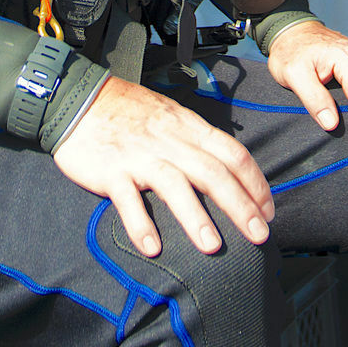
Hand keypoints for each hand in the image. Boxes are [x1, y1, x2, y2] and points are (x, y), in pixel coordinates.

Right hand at [52, 76, 275, 258]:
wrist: (79, 99)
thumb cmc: (129, 111)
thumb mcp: (171, 115)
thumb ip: (196, 140)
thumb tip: (227, 168)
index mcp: (188, 128)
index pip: (232, 153)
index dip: (255, 183)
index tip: (268, 211)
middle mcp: (169, 142)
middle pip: (212, 172)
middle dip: (239, 205)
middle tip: (259, 236)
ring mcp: (139, 156)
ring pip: (174, 184)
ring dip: (195, 216)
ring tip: (212, 246)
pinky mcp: (111, 171)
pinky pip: (128, 199)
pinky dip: (140, 223)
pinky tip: (152, 247)